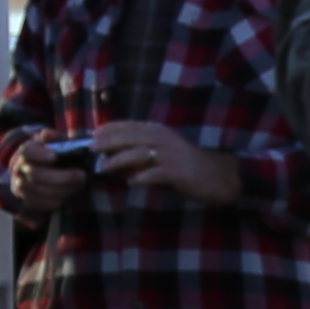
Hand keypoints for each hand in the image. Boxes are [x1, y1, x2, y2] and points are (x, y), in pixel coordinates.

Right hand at [4, 141, 83, 217]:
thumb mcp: (56, 143)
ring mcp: (21, 186)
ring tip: (79, 185)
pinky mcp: (27, 201)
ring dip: (63, 190)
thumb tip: (47, 134)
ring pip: (39, 191)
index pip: (27, 151)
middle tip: (82, 176)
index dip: (40, 154)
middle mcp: (20, 168)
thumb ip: (55, 138)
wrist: (44, 171)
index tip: (55, 156)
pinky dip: (58, 201)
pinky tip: (69, 195)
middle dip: (62, 177)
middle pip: (36, 174)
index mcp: (26, 151)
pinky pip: (41, 204)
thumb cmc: (54, 154)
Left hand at [88, 119, 238, 206]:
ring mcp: (170, 155)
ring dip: (119, 160)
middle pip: (131, 137)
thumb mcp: (165, 153)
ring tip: (104, 167)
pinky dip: (141, 177)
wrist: (218, 176)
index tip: (94, 134)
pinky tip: (131, 182)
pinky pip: (154, 174)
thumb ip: (144, 153)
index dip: (111, 128)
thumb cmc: (188, 165)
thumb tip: (117, 160)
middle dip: (109, 141)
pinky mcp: (177, 172)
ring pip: (138, 154)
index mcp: (160, 132)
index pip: (131, 126)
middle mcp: (163, 139)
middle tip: (91, 148)